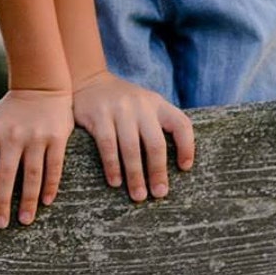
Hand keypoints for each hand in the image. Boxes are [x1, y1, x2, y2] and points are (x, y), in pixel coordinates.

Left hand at [0, 87, 72, 227]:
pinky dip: (50, 187)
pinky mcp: (56, 138)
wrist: (41, 85)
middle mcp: (12, 134)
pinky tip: (46, 202)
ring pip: (31, 176)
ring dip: (28, 202)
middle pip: (4, 174)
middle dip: (2, 203)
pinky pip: (53, 168)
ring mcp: (35, 136)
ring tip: (24, 221)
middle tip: (0, 224)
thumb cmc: (8, 107)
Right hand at [71, 70, 193, 201]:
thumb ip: (157, 125)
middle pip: (155, 143)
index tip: (185, 168)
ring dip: (135, 175)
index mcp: (156, 103)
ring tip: (138, 195)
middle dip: (158, 172)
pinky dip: (112, 166)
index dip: (187, 147)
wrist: (88, 79)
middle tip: (159, 193)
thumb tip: (174, 166)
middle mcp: (140, 104)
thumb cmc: (122, 102)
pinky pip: (108, 145)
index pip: (180, 123)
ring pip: (131, 147)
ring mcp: (119, 108)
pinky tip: (115, 181)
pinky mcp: (98, 114)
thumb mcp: (144, 104)